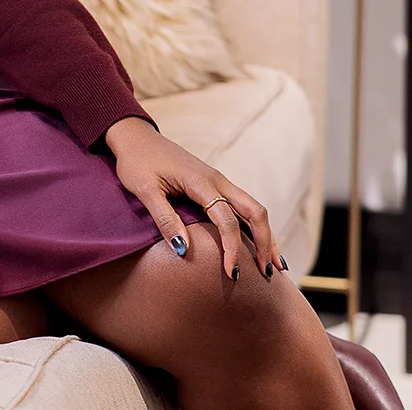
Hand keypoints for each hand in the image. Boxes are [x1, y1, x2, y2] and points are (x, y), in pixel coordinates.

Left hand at [103, 116, 283, 281]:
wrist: (137, 138)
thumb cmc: (137, 163)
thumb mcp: (145, 191)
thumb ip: (164, 219)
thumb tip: (184, 250)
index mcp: (202, 182)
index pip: (227, 220)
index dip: (233, 248)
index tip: (232, 274)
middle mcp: (218, 180)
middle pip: (255, 211)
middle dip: (266, 242)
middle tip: (268, 273)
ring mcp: (219, 181)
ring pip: (253, 208)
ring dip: (266, 235)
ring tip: (275, 265)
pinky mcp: (215, 185)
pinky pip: (242, 206)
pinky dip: (254, 226)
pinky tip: (257, 244)